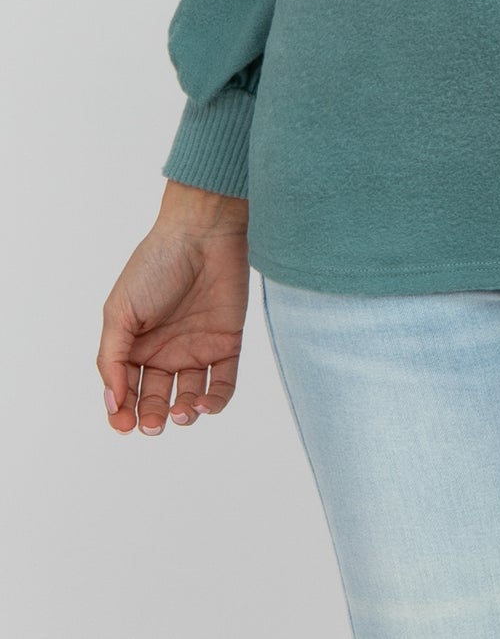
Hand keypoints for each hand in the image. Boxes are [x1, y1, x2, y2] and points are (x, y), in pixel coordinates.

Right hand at [97, 181, 250, 434]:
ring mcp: (197, 348)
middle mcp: (165, 351)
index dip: (123, 413)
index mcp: (135, 345)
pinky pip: (223, 382)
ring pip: (190, 397)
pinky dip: (215, 400)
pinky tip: (204, 403)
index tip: (125, 425)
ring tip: (181, 412)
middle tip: (154, 423)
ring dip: (185, 413)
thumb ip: (113, 359)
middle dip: (153, 417)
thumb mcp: (120, 312)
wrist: (202, 234)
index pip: (127, 392)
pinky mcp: (227, 343)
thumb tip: (112, 403)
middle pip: (157, 399)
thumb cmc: (155, 266)